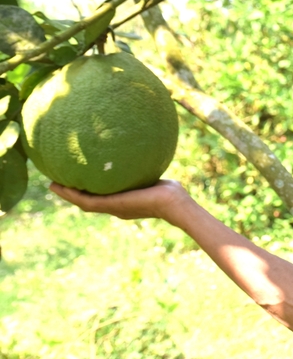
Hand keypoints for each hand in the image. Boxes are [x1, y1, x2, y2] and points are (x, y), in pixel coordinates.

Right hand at [49, 179, 192, 221]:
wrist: (173, 202)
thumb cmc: (171, 191)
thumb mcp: (153, 175)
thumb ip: (145, 167)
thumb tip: (144, 150)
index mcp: (124, 201)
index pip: (102, 197)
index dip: (88, 190)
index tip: (77, 181)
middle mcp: (116, 207)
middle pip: (88, 201)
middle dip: (73, 193)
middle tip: (57, 183)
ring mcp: (113, 208)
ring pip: (83, 202)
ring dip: (67, 194)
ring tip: (52, 185)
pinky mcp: (112, 205)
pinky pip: (86, 201)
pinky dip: (72, 195)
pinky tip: (61, 187)